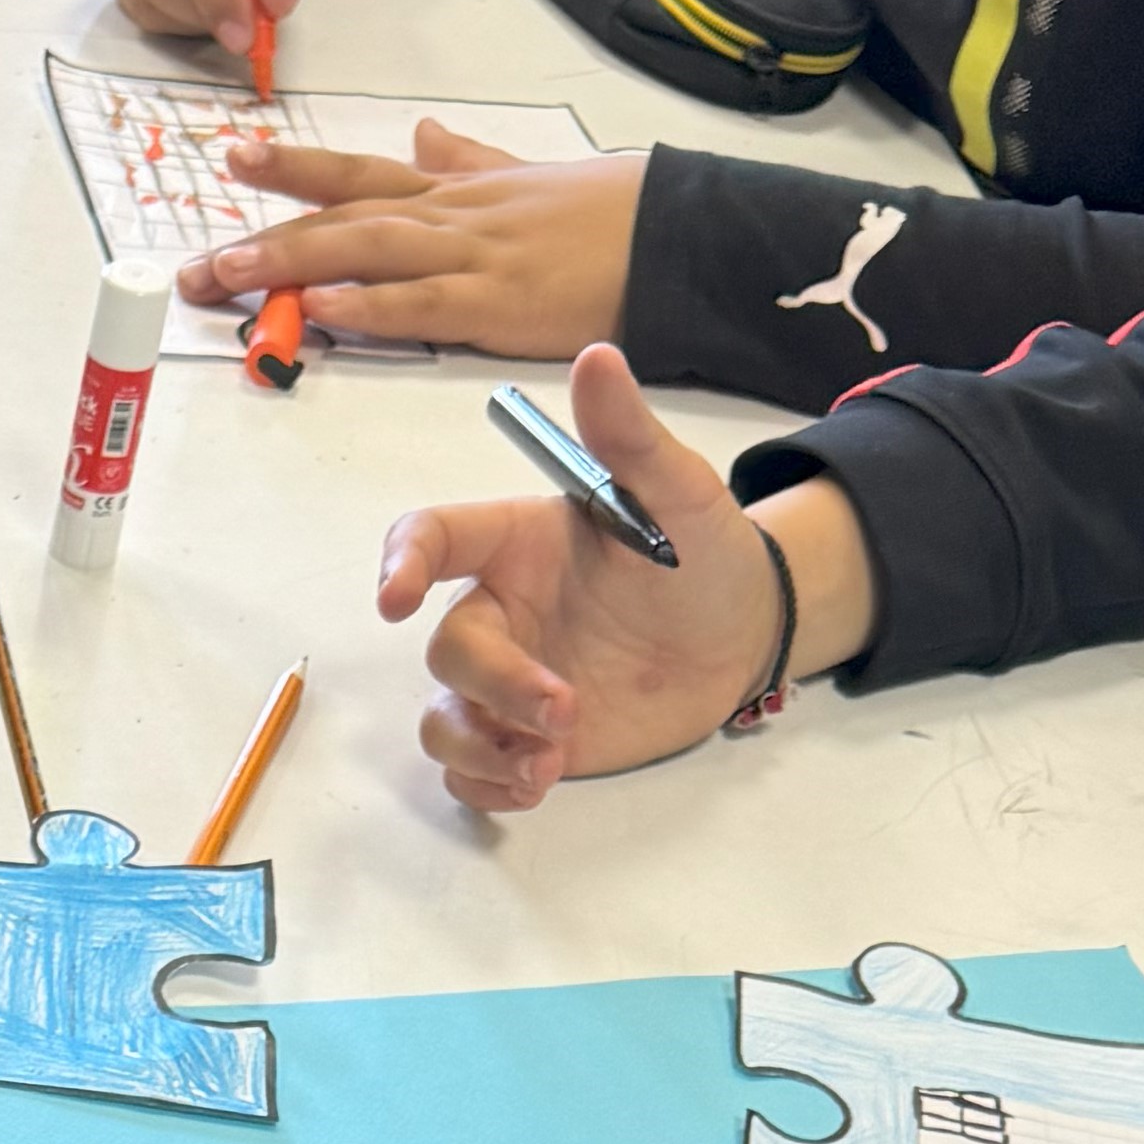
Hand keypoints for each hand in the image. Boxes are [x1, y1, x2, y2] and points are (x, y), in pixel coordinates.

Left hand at [184, 120, 646, 354]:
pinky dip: (368, 306)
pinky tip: (319, 310)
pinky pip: (421, 305)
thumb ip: (468, 160)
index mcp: (457, 192)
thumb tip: (423, 133)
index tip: (234, 156)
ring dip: (293, 262)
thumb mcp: (530, 174)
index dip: (294, 166)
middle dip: (265, 232)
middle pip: (345, 216)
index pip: (360, 172)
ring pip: (367, 254)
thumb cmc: (613, 214)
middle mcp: (453, 217)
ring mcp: (474, 259)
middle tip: (198, 256)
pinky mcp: (501, 306)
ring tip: (228, 273)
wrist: (682, 234)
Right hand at [375, 346, 853, 809]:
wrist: (747, 636)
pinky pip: (473, 771)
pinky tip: (538, 784)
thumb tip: (596, 358)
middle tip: (564, 712)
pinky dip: (489, 786)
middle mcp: (502, 612)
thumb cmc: (705, 554)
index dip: (400, 563)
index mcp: (516, 545)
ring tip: (548, 762)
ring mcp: (512, 681)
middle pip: (447, 651)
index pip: (431, 540)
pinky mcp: (530, 739)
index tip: (396, 598)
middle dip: (496, 688)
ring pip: (444, 720)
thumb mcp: (677, 490)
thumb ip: (628, 437)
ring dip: (482, 748)